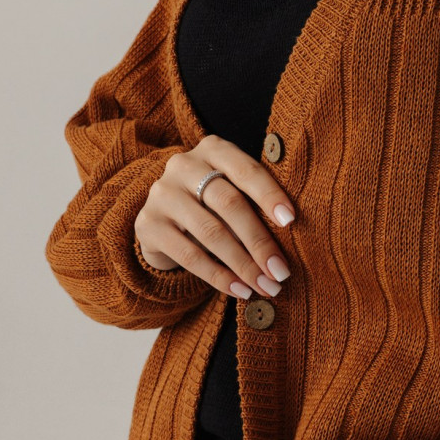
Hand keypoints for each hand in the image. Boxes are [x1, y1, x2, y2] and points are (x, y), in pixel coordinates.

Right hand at [134, 135, 294, 301]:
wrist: (163, 222)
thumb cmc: (212, 206)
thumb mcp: (232, 193)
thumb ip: (255, 205)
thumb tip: (287, 244)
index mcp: (213, 149)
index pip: (246, 170)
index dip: (270, 194)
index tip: (291, 221)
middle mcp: (184, 165)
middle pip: (229, 203)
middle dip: (260, 241)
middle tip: (281, 271)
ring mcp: (162, 194)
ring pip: (211, 232)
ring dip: (243, 264)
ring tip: (265, 286)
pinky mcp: (148, 224)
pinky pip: (189, 255)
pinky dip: (219, 276)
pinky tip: (239, 290)